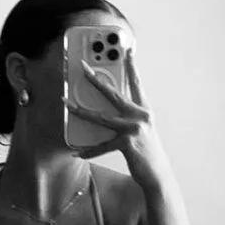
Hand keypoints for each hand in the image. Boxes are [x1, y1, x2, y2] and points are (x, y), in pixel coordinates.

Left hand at [63, 51, 170, 190]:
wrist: (157, 174)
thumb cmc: (147, 153)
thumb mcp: (141, 131)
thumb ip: (128, 119)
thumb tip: (106, 111)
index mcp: (144, 111)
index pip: (136, 84)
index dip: (131, 66)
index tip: (127, 50)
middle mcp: (140, 117)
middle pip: (114, 94)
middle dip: (96, 80)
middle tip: (83, 68)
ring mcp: (134, 130)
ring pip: (102, 117)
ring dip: (81, 111)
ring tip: (67, 104)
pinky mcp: (127, 144)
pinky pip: (102, 146)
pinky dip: (89, 150)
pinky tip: (77, 152)